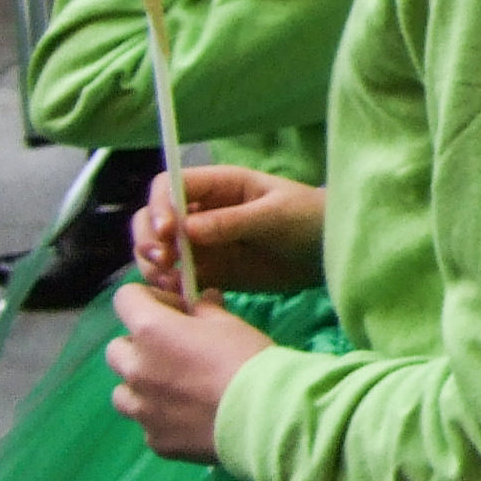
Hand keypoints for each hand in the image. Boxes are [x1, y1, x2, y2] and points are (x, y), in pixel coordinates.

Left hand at [106, 281, 271, 461]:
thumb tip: (200, 300)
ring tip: (175, 389)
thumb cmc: (246, 359)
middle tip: (175, 351)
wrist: (263, 415)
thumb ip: (205, 310)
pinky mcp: (155, 439)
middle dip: (141, 345)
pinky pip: (147, 423)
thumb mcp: (230, 324)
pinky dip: (162, 417)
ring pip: (122, 392)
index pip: (126, 299)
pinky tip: (191, 418)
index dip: (150, 299)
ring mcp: (142, 409)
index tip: (176, 310)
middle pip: (116, 349)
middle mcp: (136, 369)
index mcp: (151, 331)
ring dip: (142, 385)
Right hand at [136, 163, 325, 295]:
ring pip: (159, 250)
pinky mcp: (210, 271)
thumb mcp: (275, 215)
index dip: (160, 206)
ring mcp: (203, 243)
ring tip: (170, 281)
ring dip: (154, 265)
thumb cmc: (310, 217)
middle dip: (148, 238)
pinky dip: (171, 285)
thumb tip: (185, 229)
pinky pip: (178, 277)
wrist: (332, 252)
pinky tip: (181, 293)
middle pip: (153, 218)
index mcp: (218, 186)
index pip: (169, 186)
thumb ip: (232, 221)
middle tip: (163, 261)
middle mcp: (202, 212)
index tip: (167, 233)